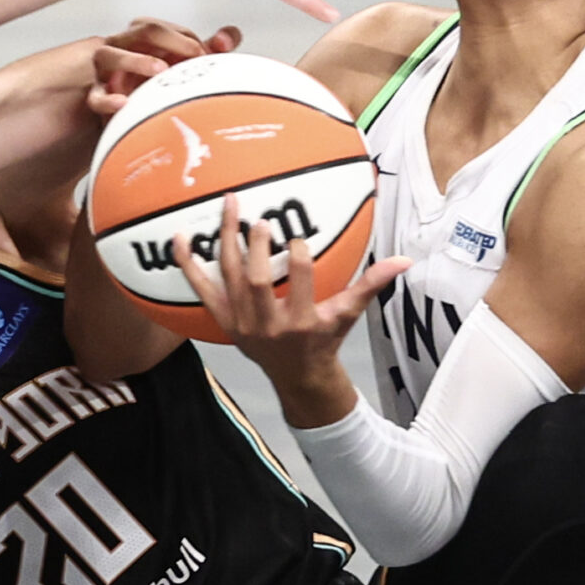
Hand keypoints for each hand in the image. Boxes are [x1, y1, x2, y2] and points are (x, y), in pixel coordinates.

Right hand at [90, 18, 241, 117]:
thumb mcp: (186, 69)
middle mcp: (124, 48)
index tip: (211, 55)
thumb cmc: (157, 88)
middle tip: (197, 55)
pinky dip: (108, 100)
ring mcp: (106, 72)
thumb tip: (227, 36)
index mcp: (144, 39)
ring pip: (112, 54)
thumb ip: (209, 50)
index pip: (168, 28)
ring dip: (137, 60)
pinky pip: (96, 96)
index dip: (189, 38)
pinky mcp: (96, 97)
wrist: (126, 119)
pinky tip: (123, 103)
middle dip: (172, 39)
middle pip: (144, 30)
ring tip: (161, 70)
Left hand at [173, 193, 408, 425]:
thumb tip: (405, 260)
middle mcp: (268, 325)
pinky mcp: (223, 322)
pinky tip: (178, 238)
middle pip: (256, 281)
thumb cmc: (325, 339)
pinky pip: (201, 290)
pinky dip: (188, 264)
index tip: (298, 236)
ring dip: (224, 242)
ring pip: (228, 279)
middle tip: (258, 218)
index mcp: (302, 322)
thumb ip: (372, 285)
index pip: (300, 282)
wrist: (297, 377)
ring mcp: (241, 324)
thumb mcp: (348, 314)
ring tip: (228, 207)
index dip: (297, 256)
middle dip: (256, 247)